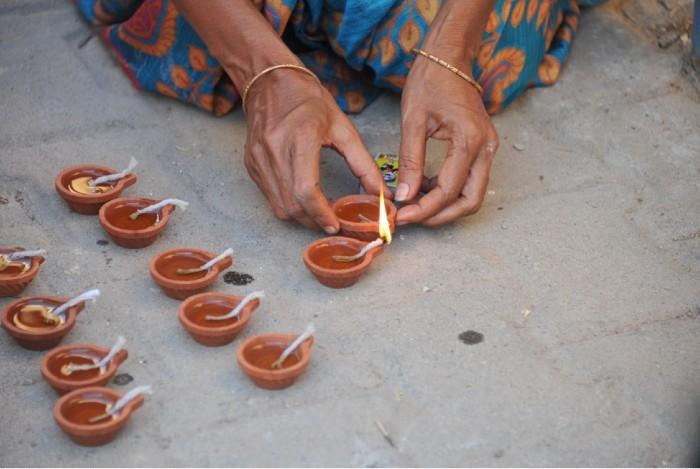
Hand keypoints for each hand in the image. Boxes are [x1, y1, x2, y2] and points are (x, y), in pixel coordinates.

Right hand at [244, 70, 385, 231]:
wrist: (270, 82)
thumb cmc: (308, 101)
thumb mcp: (343, 128)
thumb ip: (363, 164)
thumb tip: (381, 193)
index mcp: (300, 138)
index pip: (305, 191)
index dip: (321, 214)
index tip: (335, 224)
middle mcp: (274, 150)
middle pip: (292, 204)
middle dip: (314, 221)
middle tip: (332, 222)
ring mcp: (259, 159)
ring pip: (279, 206)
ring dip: (301, 217)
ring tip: (320, 214)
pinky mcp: (251, 165)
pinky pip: (270, 196)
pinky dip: (288, 205)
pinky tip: (302, 200)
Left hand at [395, 51, 498, 225]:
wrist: (448, 59)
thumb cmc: (430, 82)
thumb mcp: (413, 121)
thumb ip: (410, 162)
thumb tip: (404, 196)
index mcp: (470, 140)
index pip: (449, 190)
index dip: (424, 209)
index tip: (402, 215)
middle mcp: (487, 148)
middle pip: (470, 201)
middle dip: (441, 215)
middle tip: (412, 217)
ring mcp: (488, 149)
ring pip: (473, 195)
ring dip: (446, 206)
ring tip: (415, 203)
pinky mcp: (483, 148)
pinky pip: (470, 181)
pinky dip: (449, 192)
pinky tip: (425, 187)